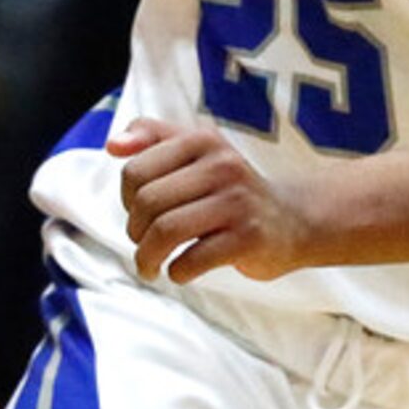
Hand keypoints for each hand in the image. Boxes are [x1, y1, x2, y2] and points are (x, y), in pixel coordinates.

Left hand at [114, 117, 320, 285]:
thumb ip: (151, 137)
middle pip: (147, 202)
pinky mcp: (249, 238)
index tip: (138, 213)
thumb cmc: (230, 190)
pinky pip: (192, 259)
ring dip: (147, 257)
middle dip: (135, 230)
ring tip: (149, 266)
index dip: (126, 199)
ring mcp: (238, 202)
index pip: (135, 171)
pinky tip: (180, 271)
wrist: (295, 219)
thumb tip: (112, 146)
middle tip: (143, 243)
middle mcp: (222, 166)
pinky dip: (177, 271)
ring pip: (165, 231)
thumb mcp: (196, 151)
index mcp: (202, 141)